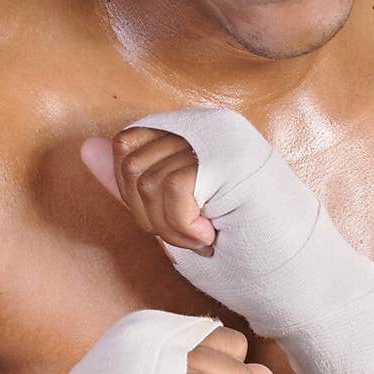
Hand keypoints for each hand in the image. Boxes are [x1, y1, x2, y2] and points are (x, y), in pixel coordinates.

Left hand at [81, 127, 216, 250]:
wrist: (286, 250)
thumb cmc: (226, 227)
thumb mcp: (170, 206)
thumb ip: (131, 179)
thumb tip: (86, 147)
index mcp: (184, 129)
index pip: (125, 143)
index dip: (130, 189)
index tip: (165, 218)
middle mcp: (199, 123)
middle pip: (132, 167)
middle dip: (150, 216)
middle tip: (185, 236)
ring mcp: (214, 135)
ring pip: (149, 185)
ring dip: (170, 229)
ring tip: (199, 239)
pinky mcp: (224, 156)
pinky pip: (174, 190)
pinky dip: (185, 226)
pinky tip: (208, 236)